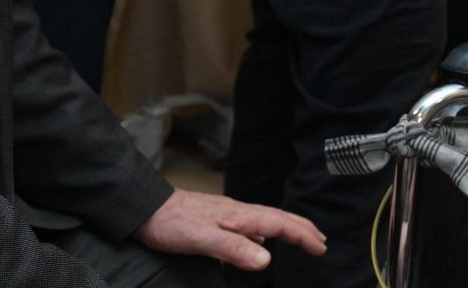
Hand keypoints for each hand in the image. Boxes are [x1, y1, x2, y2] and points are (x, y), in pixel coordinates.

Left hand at [133, 189, 325, 271]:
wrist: (146, 209)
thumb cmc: (171, 223)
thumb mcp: (202, 239)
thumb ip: (234, 249)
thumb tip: (267, 259)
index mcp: (239, 216)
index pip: (279, 224)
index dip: (302, 235)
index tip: (321, 247)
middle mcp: (237, 212)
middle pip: (277, 218)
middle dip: (301, 228)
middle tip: (322, 241)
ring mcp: (227, 214)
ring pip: (265, 220)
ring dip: (286, 229)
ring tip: (300, 238)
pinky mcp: (217, 219)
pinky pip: (250, 226)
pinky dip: (265, 233)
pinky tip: (260, 242)